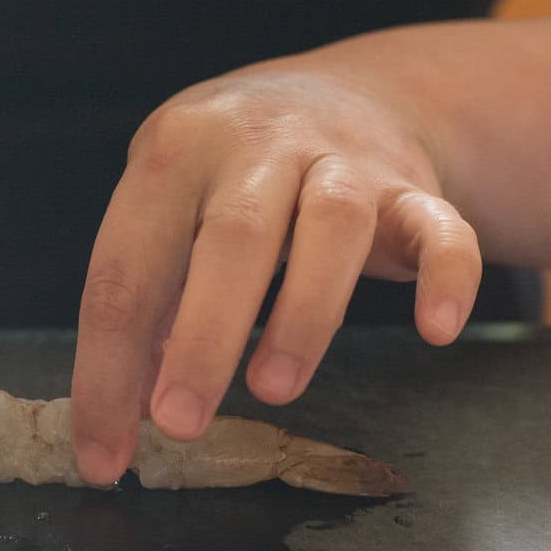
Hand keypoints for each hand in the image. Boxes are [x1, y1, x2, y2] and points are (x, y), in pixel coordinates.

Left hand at [71, 64, 481, 483]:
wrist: (349, 93)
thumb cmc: (233, 178)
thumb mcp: (171, 212)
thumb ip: (150, 304)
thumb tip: (123, 412)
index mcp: (174, 153)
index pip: (126, 268)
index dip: (107, 369)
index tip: (103, 456)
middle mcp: (257, 145)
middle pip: (232, 239)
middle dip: (201, 339)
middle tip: (180, 424)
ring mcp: (343, 159)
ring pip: (333, 226)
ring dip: (304, 313)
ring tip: (274, 390)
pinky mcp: (414, 188)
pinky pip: (442, 228)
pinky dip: (447, 278)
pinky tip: (435, 332)